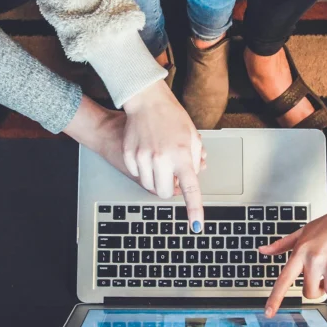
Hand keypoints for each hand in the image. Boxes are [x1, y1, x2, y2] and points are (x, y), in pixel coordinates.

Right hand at [122, 81, 204, 230]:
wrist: (146, 101)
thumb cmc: (172, 117)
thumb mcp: (192, 137)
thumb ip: (196, 160)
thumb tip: (194, 177)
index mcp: (182, 155)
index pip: (190, 189)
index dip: (194, 209)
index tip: (197, 225)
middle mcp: (162, 159)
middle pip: (164, 193)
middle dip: (169, 188)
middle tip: (172, 174)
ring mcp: (143, 157)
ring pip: (149, 186)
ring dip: (156, 179)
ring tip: (160, 160)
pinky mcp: (129, 155)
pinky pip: (137, 174)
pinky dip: (143, 170)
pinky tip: (147, 153)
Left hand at [261, 187, 326, 316]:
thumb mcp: (304, 231)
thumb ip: (283, 244)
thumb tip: (263, 251)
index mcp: (302, 251)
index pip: (284, 280)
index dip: (275, 298)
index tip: (268, 313)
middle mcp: (315, 260)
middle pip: (310, 293)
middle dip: (317, 287)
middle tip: (325, 272)